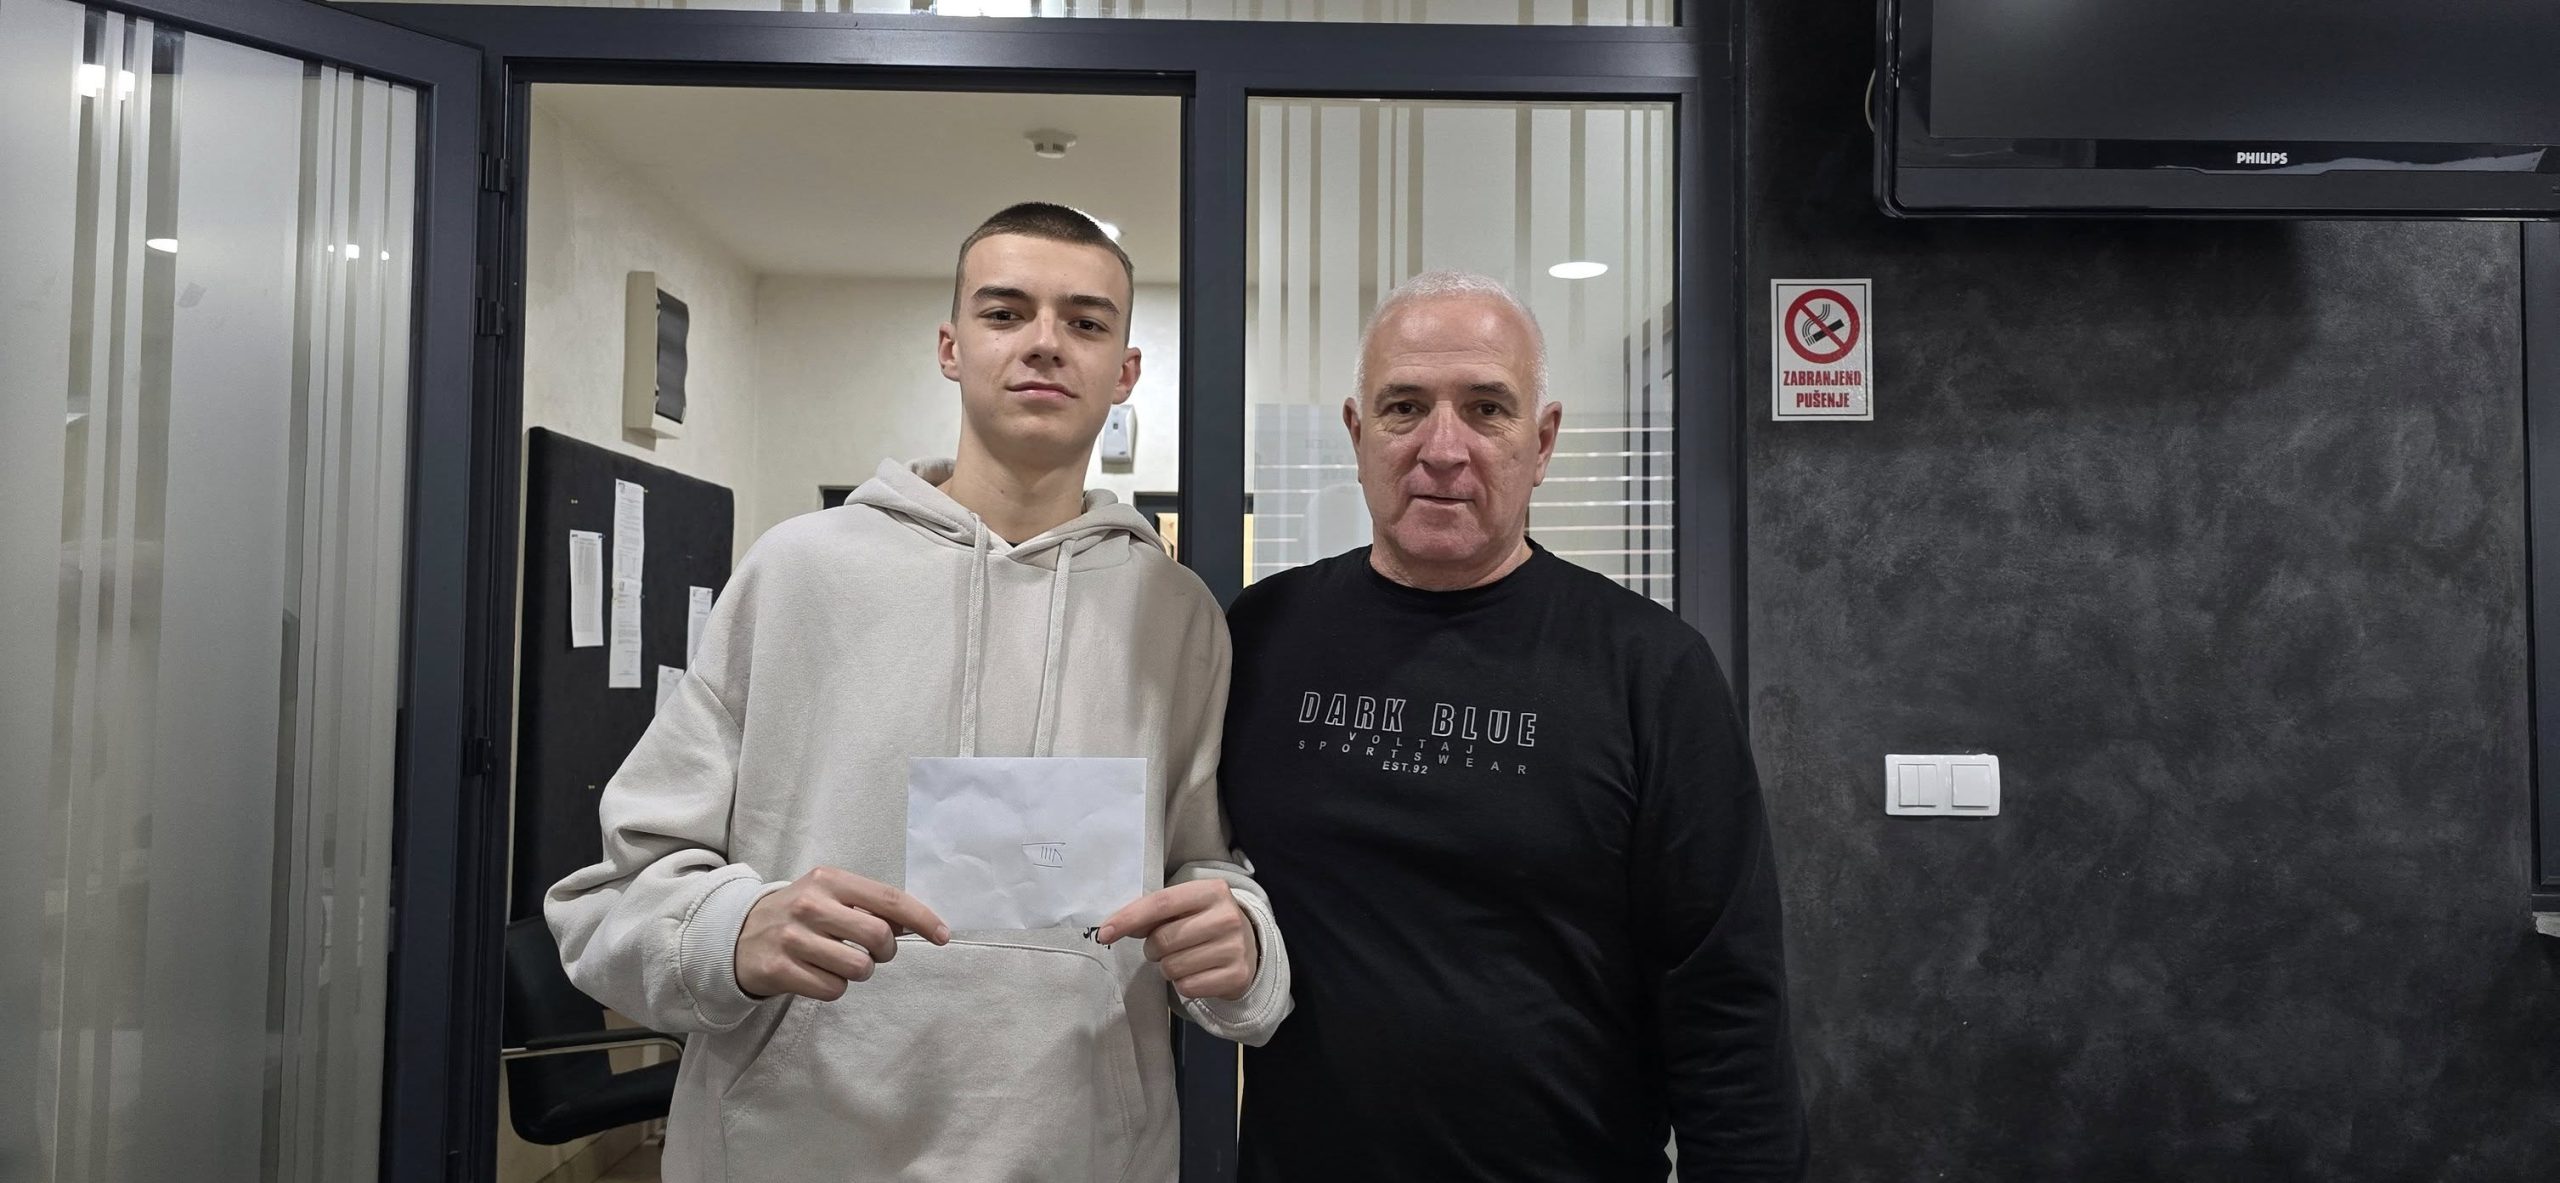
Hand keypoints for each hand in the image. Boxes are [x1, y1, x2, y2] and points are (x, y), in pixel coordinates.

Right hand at [734, 867, 949, 1001]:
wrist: (735, 935)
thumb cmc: (799, 915)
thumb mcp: (830, 895)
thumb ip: (869, 905)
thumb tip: (912, 924)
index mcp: (829, 880)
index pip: (889, 899)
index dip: (922, 919)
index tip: (942, 936)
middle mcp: (811, 905)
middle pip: (878, 937)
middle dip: (884, 951)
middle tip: (871, 952)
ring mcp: (793, 937)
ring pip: (858, 968)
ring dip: (859, 972)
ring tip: (839, 962)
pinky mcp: (779, 969)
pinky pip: (833, 989)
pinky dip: (834, 987)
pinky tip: (817, 974)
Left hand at [1097, 880, 1258, 1001]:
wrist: (1249, 946)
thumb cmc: (1205, 922)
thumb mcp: (1186, 907)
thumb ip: (1154, 912)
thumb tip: (1114, 928)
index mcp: (1212, 891)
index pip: (1161, 903)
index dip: (1128, 918)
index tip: (1104, 933)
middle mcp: (1227, 917)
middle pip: (1163, 939)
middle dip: (1152, 948)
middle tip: (1163, 947)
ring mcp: (1234, 948)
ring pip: (1172, 966)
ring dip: (1168, 967)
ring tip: (1184, 959)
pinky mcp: (1236, 976)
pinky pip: (1187, 987)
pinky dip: (1183, 984)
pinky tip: (1197, 972)